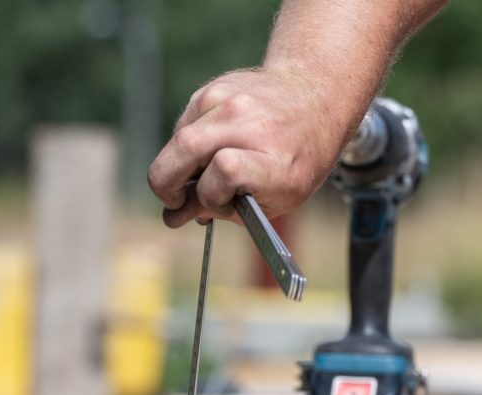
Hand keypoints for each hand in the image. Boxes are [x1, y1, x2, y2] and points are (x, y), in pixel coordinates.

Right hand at [148, 68, 344, 227]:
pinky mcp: (213, 90)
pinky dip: (186, 146)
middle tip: (173, 200)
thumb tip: (172, 217)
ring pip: (178, 139)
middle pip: (187, 148)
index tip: (212, 204)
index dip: (210, 194)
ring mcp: (230, 101)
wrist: (314, 97)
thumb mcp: (275, 199)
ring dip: (176, 166)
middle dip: (166, 184)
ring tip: (198, 176)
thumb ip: (224, 210)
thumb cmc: (294, 160)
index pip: (227, 169)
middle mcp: (252, 123)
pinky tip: (207, 151)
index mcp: (276, 159)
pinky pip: (183, 126)